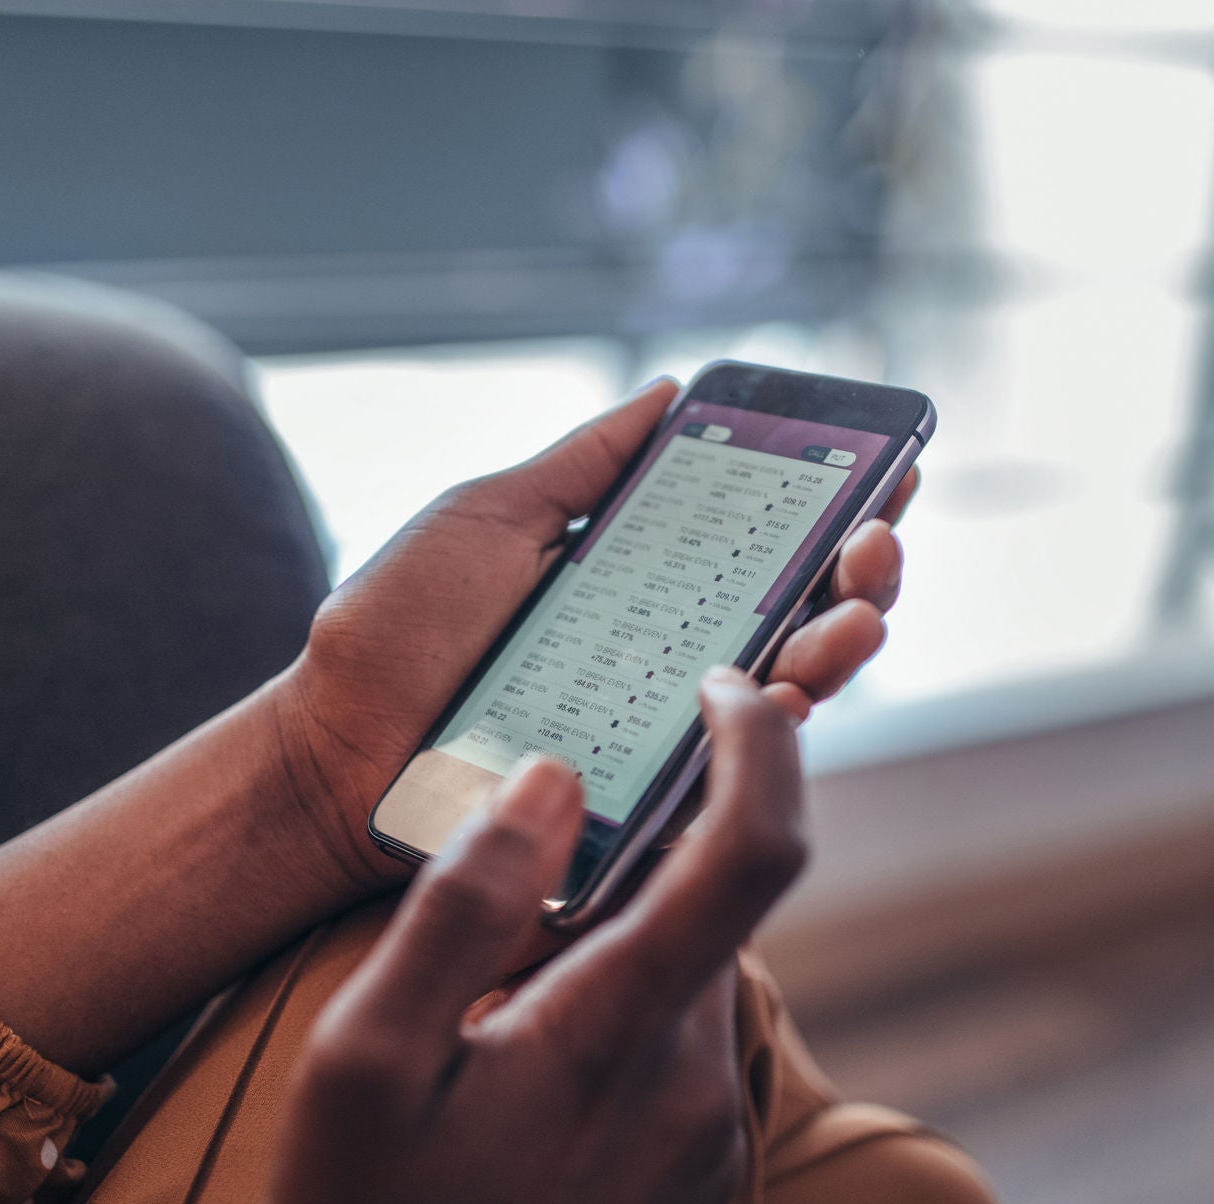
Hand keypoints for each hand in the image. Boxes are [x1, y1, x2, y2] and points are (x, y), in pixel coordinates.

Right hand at [252, 669, 803, 1203]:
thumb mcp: (362, 1060)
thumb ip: (461, 908)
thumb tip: (551, 781)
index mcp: (617, 1032)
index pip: (755, 851)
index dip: (761, 748)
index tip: (724, 691)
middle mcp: (696, 1086)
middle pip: (720, 911)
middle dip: (652, 858)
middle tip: (535, 869)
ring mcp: (707, 1147)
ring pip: (700, 982)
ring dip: (632, 948)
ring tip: (508, 1000)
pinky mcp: (698, 1189)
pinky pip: (690, 1058)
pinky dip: (636, 1021)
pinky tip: (535, 1076)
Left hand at [274, 378, 918, 906]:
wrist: (327, 750)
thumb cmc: (394, 633)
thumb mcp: (492, 517)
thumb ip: (584, 464)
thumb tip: (671, 390)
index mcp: (642, 587)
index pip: (764, 544)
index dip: (836, 507)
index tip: (885, 466)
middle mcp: (669, 659)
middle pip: (802, 614)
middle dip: (864, 569)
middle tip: (876, 535)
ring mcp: (660, 733)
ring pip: (791, 690)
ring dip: (846, 638)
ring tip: (857, 603)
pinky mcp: (642, 803)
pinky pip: (732, 772)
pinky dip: (775, 725)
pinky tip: (791, 682)